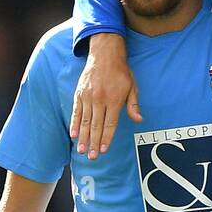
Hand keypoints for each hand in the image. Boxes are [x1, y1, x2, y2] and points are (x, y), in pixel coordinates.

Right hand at [69, 34, 140, 159]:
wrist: (105, 53)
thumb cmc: (121, 72)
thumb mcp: (132, 86)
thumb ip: (133, 105)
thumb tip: (139, 120)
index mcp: (114, 99)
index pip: (110, 124)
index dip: (106, 138)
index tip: (104, 150)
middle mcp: (100, 99)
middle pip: (96, 125)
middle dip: (94, 143)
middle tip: (92, 157)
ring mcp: (88, 96)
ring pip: (84, 121)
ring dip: (83, 137)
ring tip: (82, 150)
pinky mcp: (79, 93)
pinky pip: (76, 111)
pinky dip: (74, 124)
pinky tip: (73, 135)